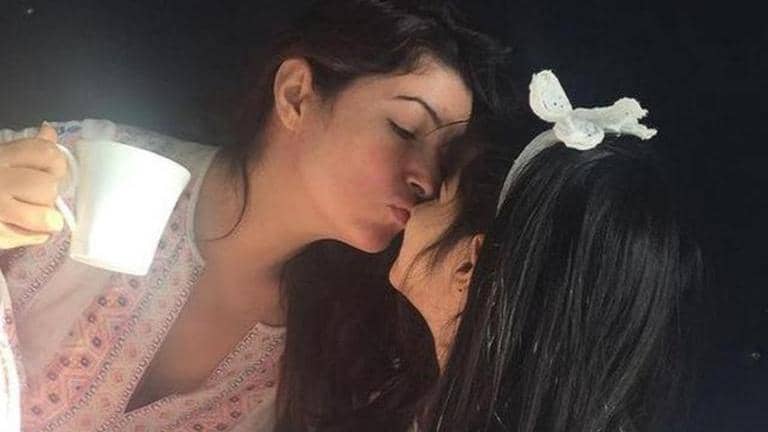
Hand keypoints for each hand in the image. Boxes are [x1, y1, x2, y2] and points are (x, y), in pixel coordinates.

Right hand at [0, 123, 67, 248]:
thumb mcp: (1, 158)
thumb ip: (27, 148)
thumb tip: (49, 130)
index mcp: (0, 157)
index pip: (46, 153)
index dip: (56, 163)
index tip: (51, 170)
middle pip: (47, 186)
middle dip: (48, 193)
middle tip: (35, 196)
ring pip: (45, 215)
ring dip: (46, 217)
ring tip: (35, 215)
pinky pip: (37, 237)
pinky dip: (36, 234)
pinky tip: (22, 226)